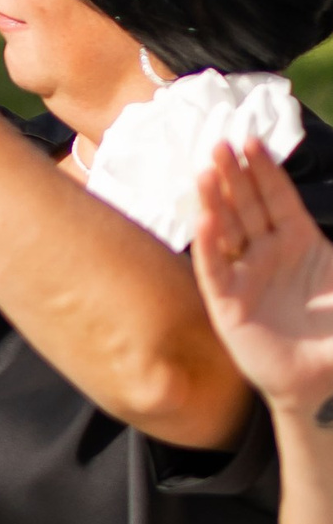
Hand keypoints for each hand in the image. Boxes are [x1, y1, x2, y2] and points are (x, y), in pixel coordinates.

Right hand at [192, 139, 332, 422]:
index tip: (251, 140)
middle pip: (247, 205)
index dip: (265, 170)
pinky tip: (203, 218)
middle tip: (220, 143)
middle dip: (234, 174)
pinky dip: (208, 243)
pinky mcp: (227, 303)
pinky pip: (214, 267)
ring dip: (214, 200)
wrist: (321, 383)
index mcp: (300, 242)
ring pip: (226, 229)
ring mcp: (245, 275)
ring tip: (205, 171)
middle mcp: (269, 253)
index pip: (278, 197)